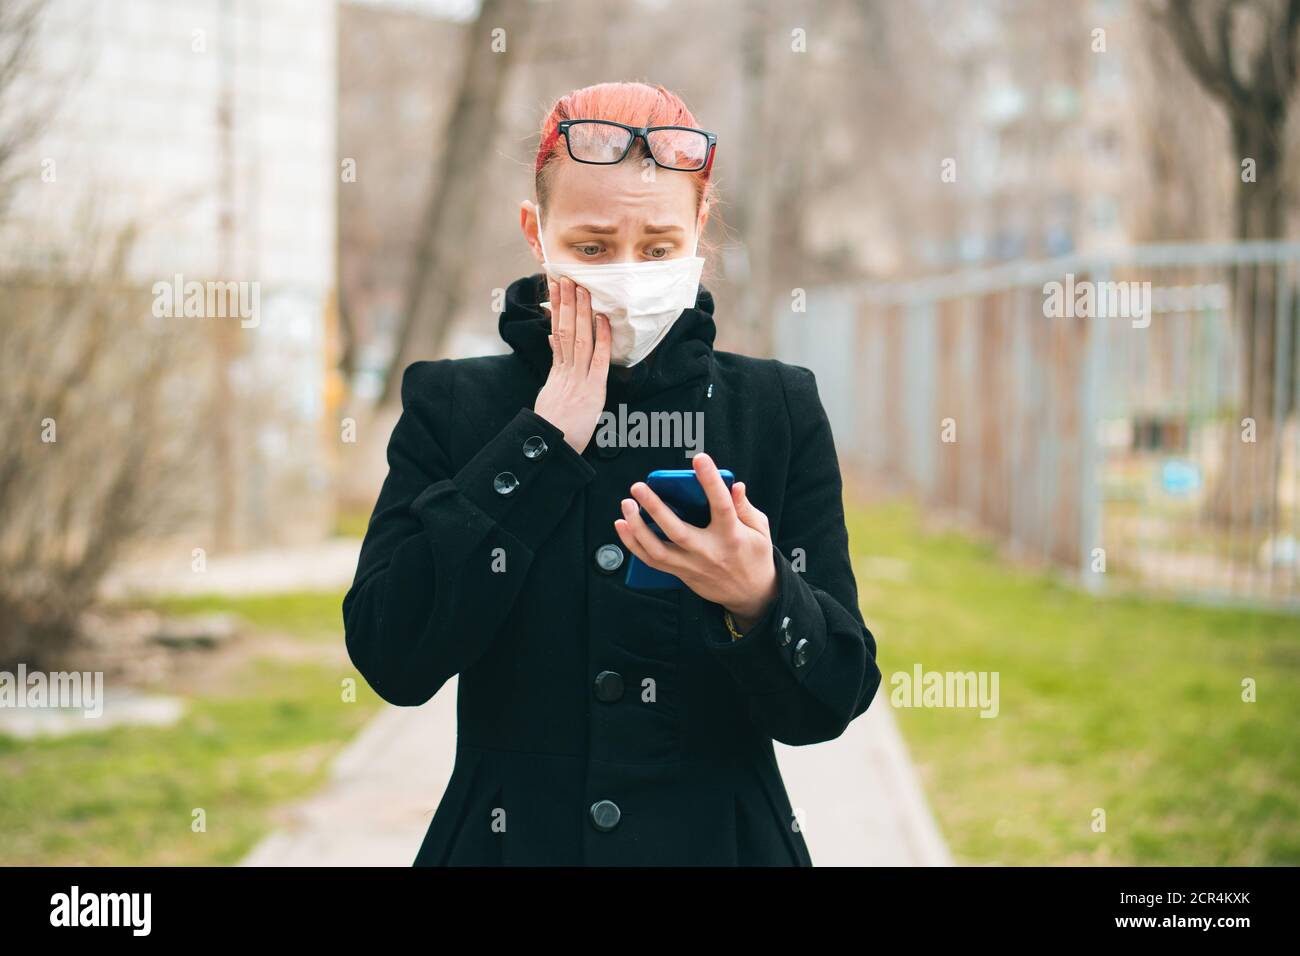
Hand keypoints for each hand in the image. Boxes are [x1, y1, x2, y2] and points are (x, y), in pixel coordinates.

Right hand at [533, 276, 610, 454]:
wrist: (552, 448)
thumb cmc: (553, 425)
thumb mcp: (549, 391)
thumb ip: (554, 365)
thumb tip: (551, 339)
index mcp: (557, 371)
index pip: (556, 332)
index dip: (556, 309)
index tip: (556, 288)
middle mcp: (566, 371)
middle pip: (565, 330)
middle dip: (566, 302)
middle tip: (566, 277)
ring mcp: (578, 379)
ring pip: (579, 338)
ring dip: (581, 312)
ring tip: (580, 288)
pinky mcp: (592, 390)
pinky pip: (598, 360)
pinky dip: (601, 339)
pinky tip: (602, 320)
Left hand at [613, 452, 778, 631]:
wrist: (751, 595)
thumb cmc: (754, 556)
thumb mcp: (760, 530)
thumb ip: (745, 507)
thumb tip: (735, 485)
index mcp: (732, 536)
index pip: (721, 505)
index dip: (711, 481)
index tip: (700, 459)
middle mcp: (709, 552)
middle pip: (677, 531)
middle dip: (655, 508)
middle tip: (639, 487)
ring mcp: (692, 566)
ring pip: (657, 550)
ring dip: (637, 527)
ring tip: (627, 505)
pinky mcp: (681, 574)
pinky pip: (651, 561)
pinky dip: (633, 544)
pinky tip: (623, 525)